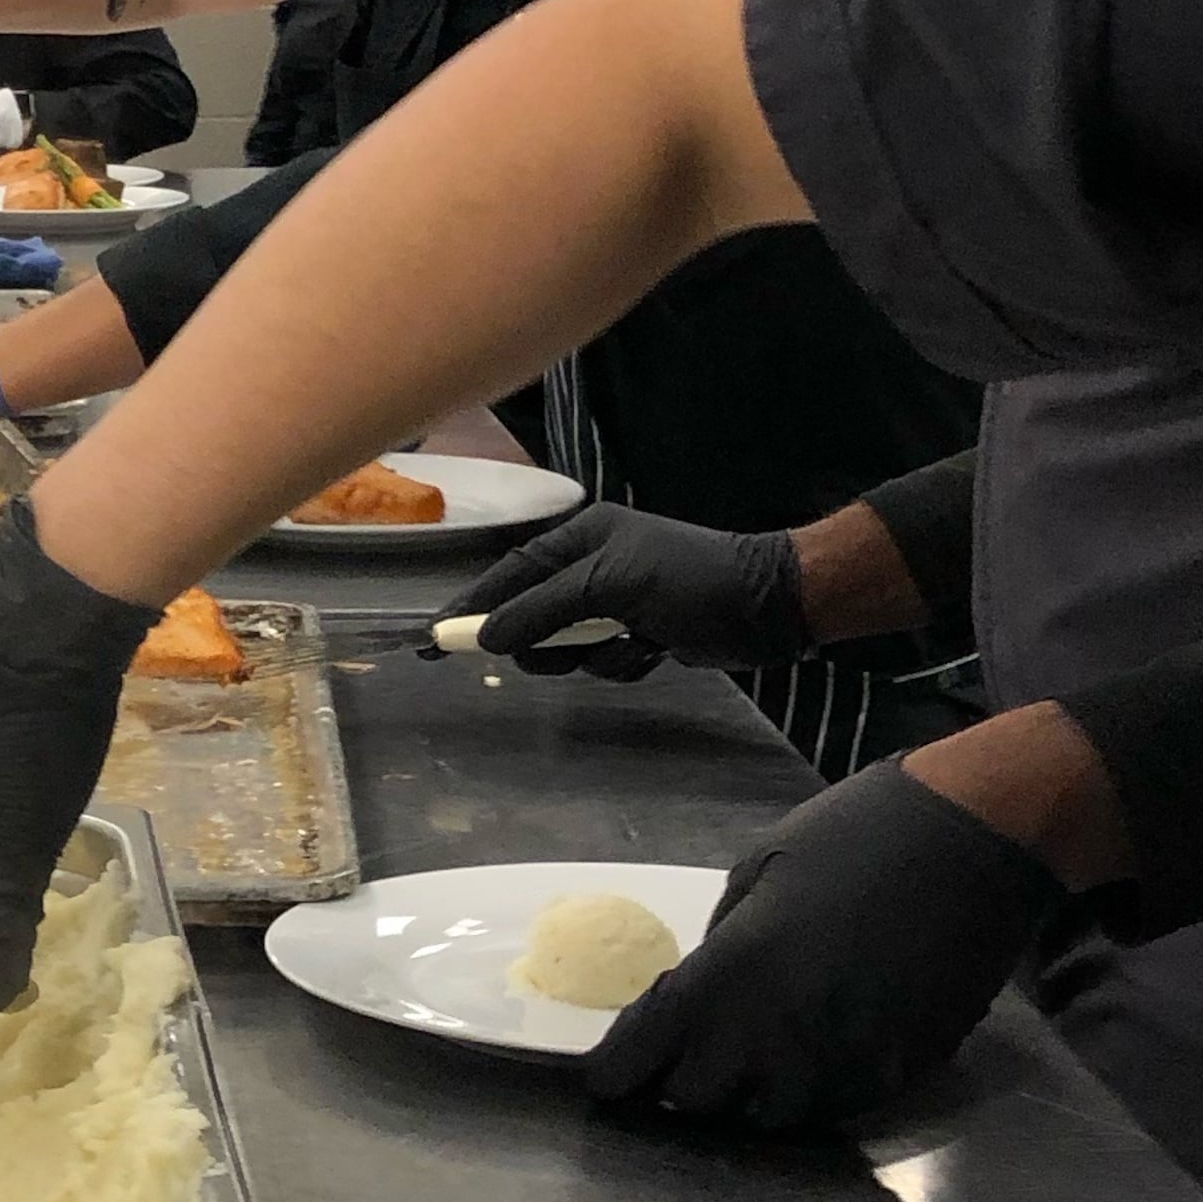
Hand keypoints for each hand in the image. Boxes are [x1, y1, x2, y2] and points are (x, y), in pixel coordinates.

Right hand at [464, 502, 805, 681]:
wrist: (768, 607)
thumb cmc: (689, 581)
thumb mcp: (610, 587)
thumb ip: (543, 609)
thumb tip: (487, 636)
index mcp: (583, 538)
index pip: (509, 574)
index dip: (470, 606)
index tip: (434, 639)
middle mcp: (594, 566)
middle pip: (531, 616)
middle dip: (545, 642)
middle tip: (562, 654)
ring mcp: (617, 602)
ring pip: (566, 646)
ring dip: (590, 656)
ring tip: (624, 645)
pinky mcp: (639, 633)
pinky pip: (602, 661)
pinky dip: (622, 663)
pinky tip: (653, 652)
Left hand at [581, 759, 1065, 1130]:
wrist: (979, 838)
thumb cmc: (859, 834)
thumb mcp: (758, 870)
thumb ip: (718, 947)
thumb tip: (695, 998)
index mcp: (732, 975)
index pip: (644, 1056)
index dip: (616, 1072)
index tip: (606, 1077)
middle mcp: (780, 1034)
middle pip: (696, 1100)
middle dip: (677, 1083)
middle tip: (678, 1059)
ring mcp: (843, 1062)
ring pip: (765, 1118)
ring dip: (744, 1096)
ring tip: (745, 1059)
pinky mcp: (898, 1073)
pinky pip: (830, 1110)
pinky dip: (806, 1094)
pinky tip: (806, 1056)